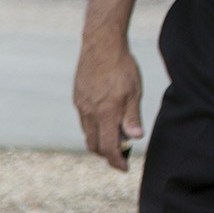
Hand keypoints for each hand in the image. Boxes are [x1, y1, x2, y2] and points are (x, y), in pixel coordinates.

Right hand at [75, 34, 143, 171]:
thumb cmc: (121, 66)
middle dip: (106, 154)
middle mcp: (90, 114)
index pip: (109, 147)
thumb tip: (136, 138)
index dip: (116, 161)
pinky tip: (104, 119)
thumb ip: (132, 117)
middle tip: (121, 154)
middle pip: (94, 145)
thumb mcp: (134, 92)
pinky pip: (84, 120)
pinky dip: (94, 127)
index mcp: (106, 113)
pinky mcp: (78, 98)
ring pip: (88, 133)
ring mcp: (81, 106)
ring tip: (114, 136)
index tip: (124, 167)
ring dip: (99, 140)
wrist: (101, 45)